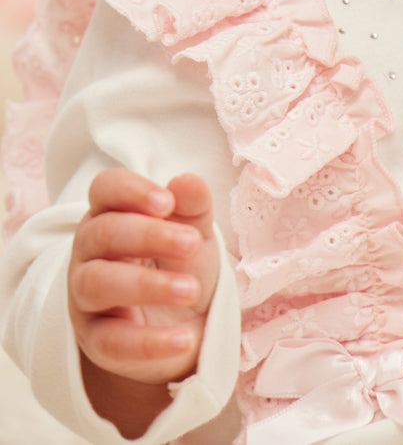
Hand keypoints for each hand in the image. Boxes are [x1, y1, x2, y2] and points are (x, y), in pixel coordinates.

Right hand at [69, 169, 218, 397]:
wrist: (183, 324)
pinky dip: (148, 342)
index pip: (105, 189)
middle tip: (191, 244)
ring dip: (145, 286)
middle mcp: (90, 252)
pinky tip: (184, 339)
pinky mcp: (95, 341)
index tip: (167, 203)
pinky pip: (111, 342)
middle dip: (148, 235)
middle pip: (102, 233)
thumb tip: (186, 181)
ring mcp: (86, 298)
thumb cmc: (179, 264)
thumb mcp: (194, 231)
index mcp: (112, 214)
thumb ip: (193, 206)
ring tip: (190, 291)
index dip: (131, 191)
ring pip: (97, 284)